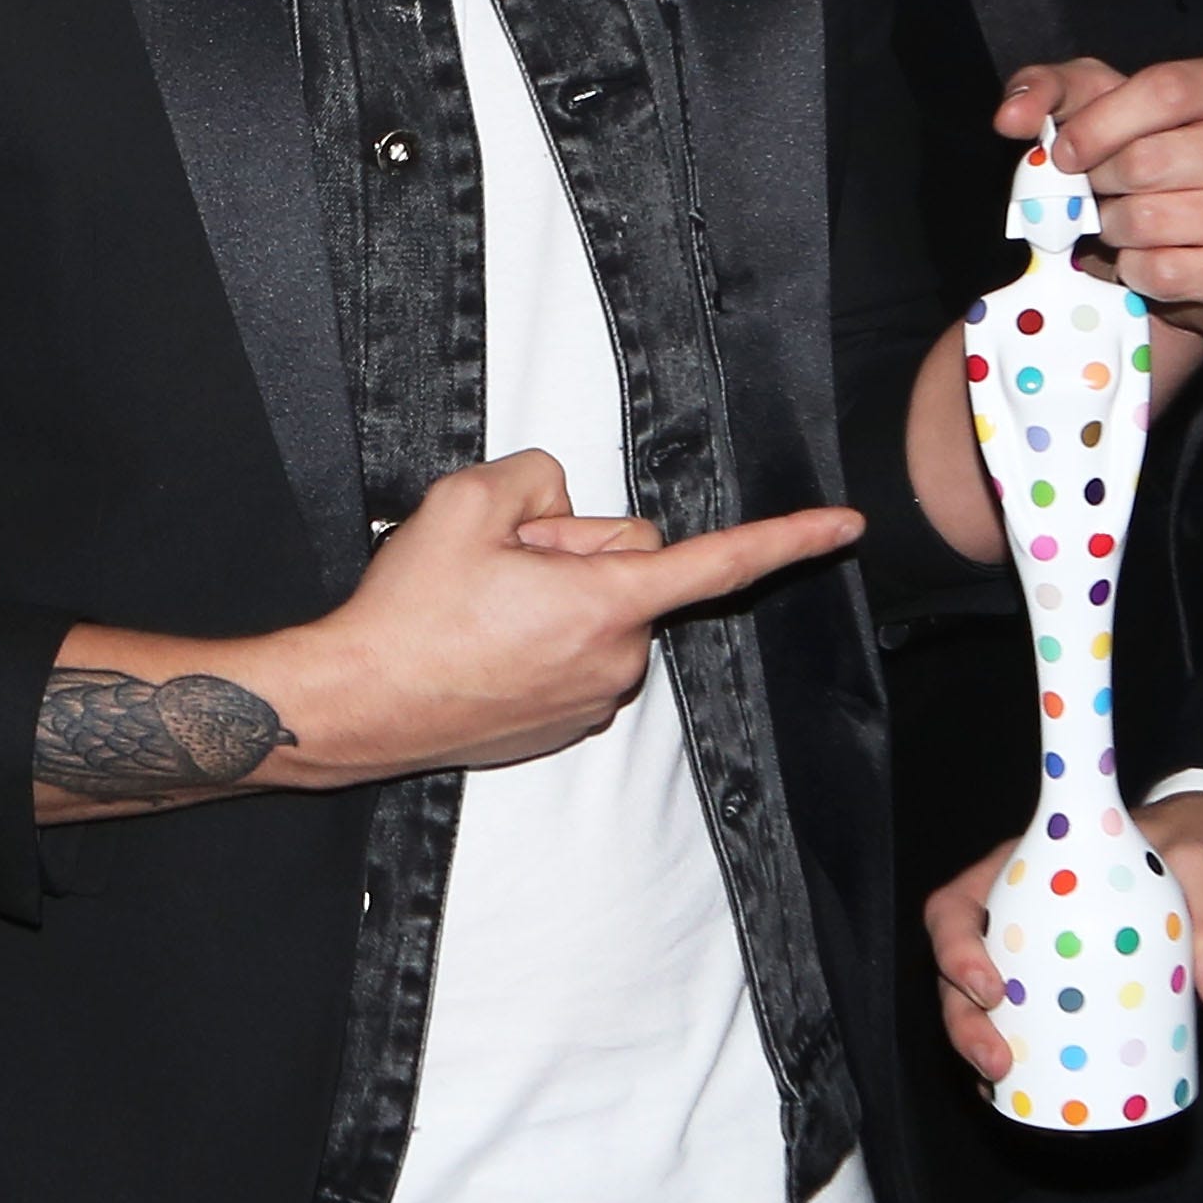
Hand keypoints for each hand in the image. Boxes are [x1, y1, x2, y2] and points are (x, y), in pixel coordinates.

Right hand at [32, 454, 858, 816]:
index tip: (846, 526)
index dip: (788, 538)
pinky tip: (478, 645)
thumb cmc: (409, 610)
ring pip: (598, 613)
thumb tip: (559, 506)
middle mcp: (616, 661)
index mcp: (608, 604)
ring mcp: (590, 701)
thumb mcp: (467, 500)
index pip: (719, 563)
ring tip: (477, 611)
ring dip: (551, 598)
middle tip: (498, 563)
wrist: (356, 701)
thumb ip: (538, 477)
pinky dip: (536, 639)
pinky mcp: (560, 726)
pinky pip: (571, 655)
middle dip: (574, 551)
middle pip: (628, 567)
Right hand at [930, 798, 1202, 1064]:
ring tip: (1003, 1083)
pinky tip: (1019, 1098)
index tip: (991, 987)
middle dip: (962, 1023)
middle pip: (958, 972)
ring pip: (980, 1009)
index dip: (954, 947)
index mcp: (1028, 872)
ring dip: (978, 1050)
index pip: (959, 906)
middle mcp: (1019, 919)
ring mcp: (1037, 961)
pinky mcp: (1066, 997)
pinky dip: (1017, 1070)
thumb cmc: (1197, 848)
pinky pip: (1027, 1034)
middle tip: (997, 1061)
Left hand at [998, 54, 1202, 347]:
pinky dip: (1135, 270)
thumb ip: (1048, 91)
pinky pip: (1163, 271)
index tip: (1064, 151)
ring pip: (1148, 221)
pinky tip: (1147, 259)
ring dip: (1113, 228)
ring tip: (1125, 224)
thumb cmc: (1148, 157)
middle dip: (1100, 183)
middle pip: (1147, 161)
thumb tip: (1010, 118)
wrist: (1196, 248)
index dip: (1099, 123)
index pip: (1165, 90)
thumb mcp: (1099, 106)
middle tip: (1100, 192)